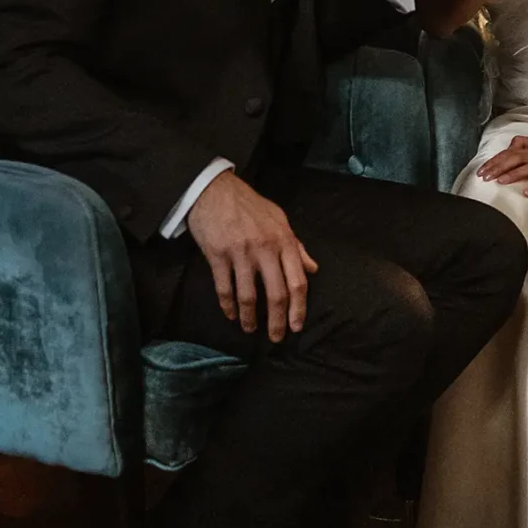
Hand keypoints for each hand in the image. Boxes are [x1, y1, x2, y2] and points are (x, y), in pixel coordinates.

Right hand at [186, 170, 317, 341]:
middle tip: (276, 338)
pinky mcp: (217, 255)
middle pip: (276, 294)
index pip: (297, 281)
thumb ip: (296, 246)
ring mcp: (240, 253)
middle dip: (277, 321)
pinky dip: (228, 306)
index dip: (299, 308)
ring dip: (250, 318)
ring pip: (248, 296)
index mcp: (283, 240)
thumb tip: (312, 268)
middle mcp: (264, 249)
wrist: (214, 190)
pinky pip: (224, 288)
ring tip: (250, 329)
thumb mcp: (279, 219)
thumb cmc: (249, 205)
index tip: (297, 326)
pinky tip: (230, 315)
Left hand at [477, 134, 527, 191]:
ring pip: (523, 162)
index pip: (512, 148)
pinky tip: (525, 191)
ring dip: (509, 172)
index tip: (484, 169)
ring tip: (496, 180)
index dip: (496, 157)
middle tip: (483, 175)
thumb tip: (512, 146)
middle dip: (496, 164)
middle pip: (513, 154)